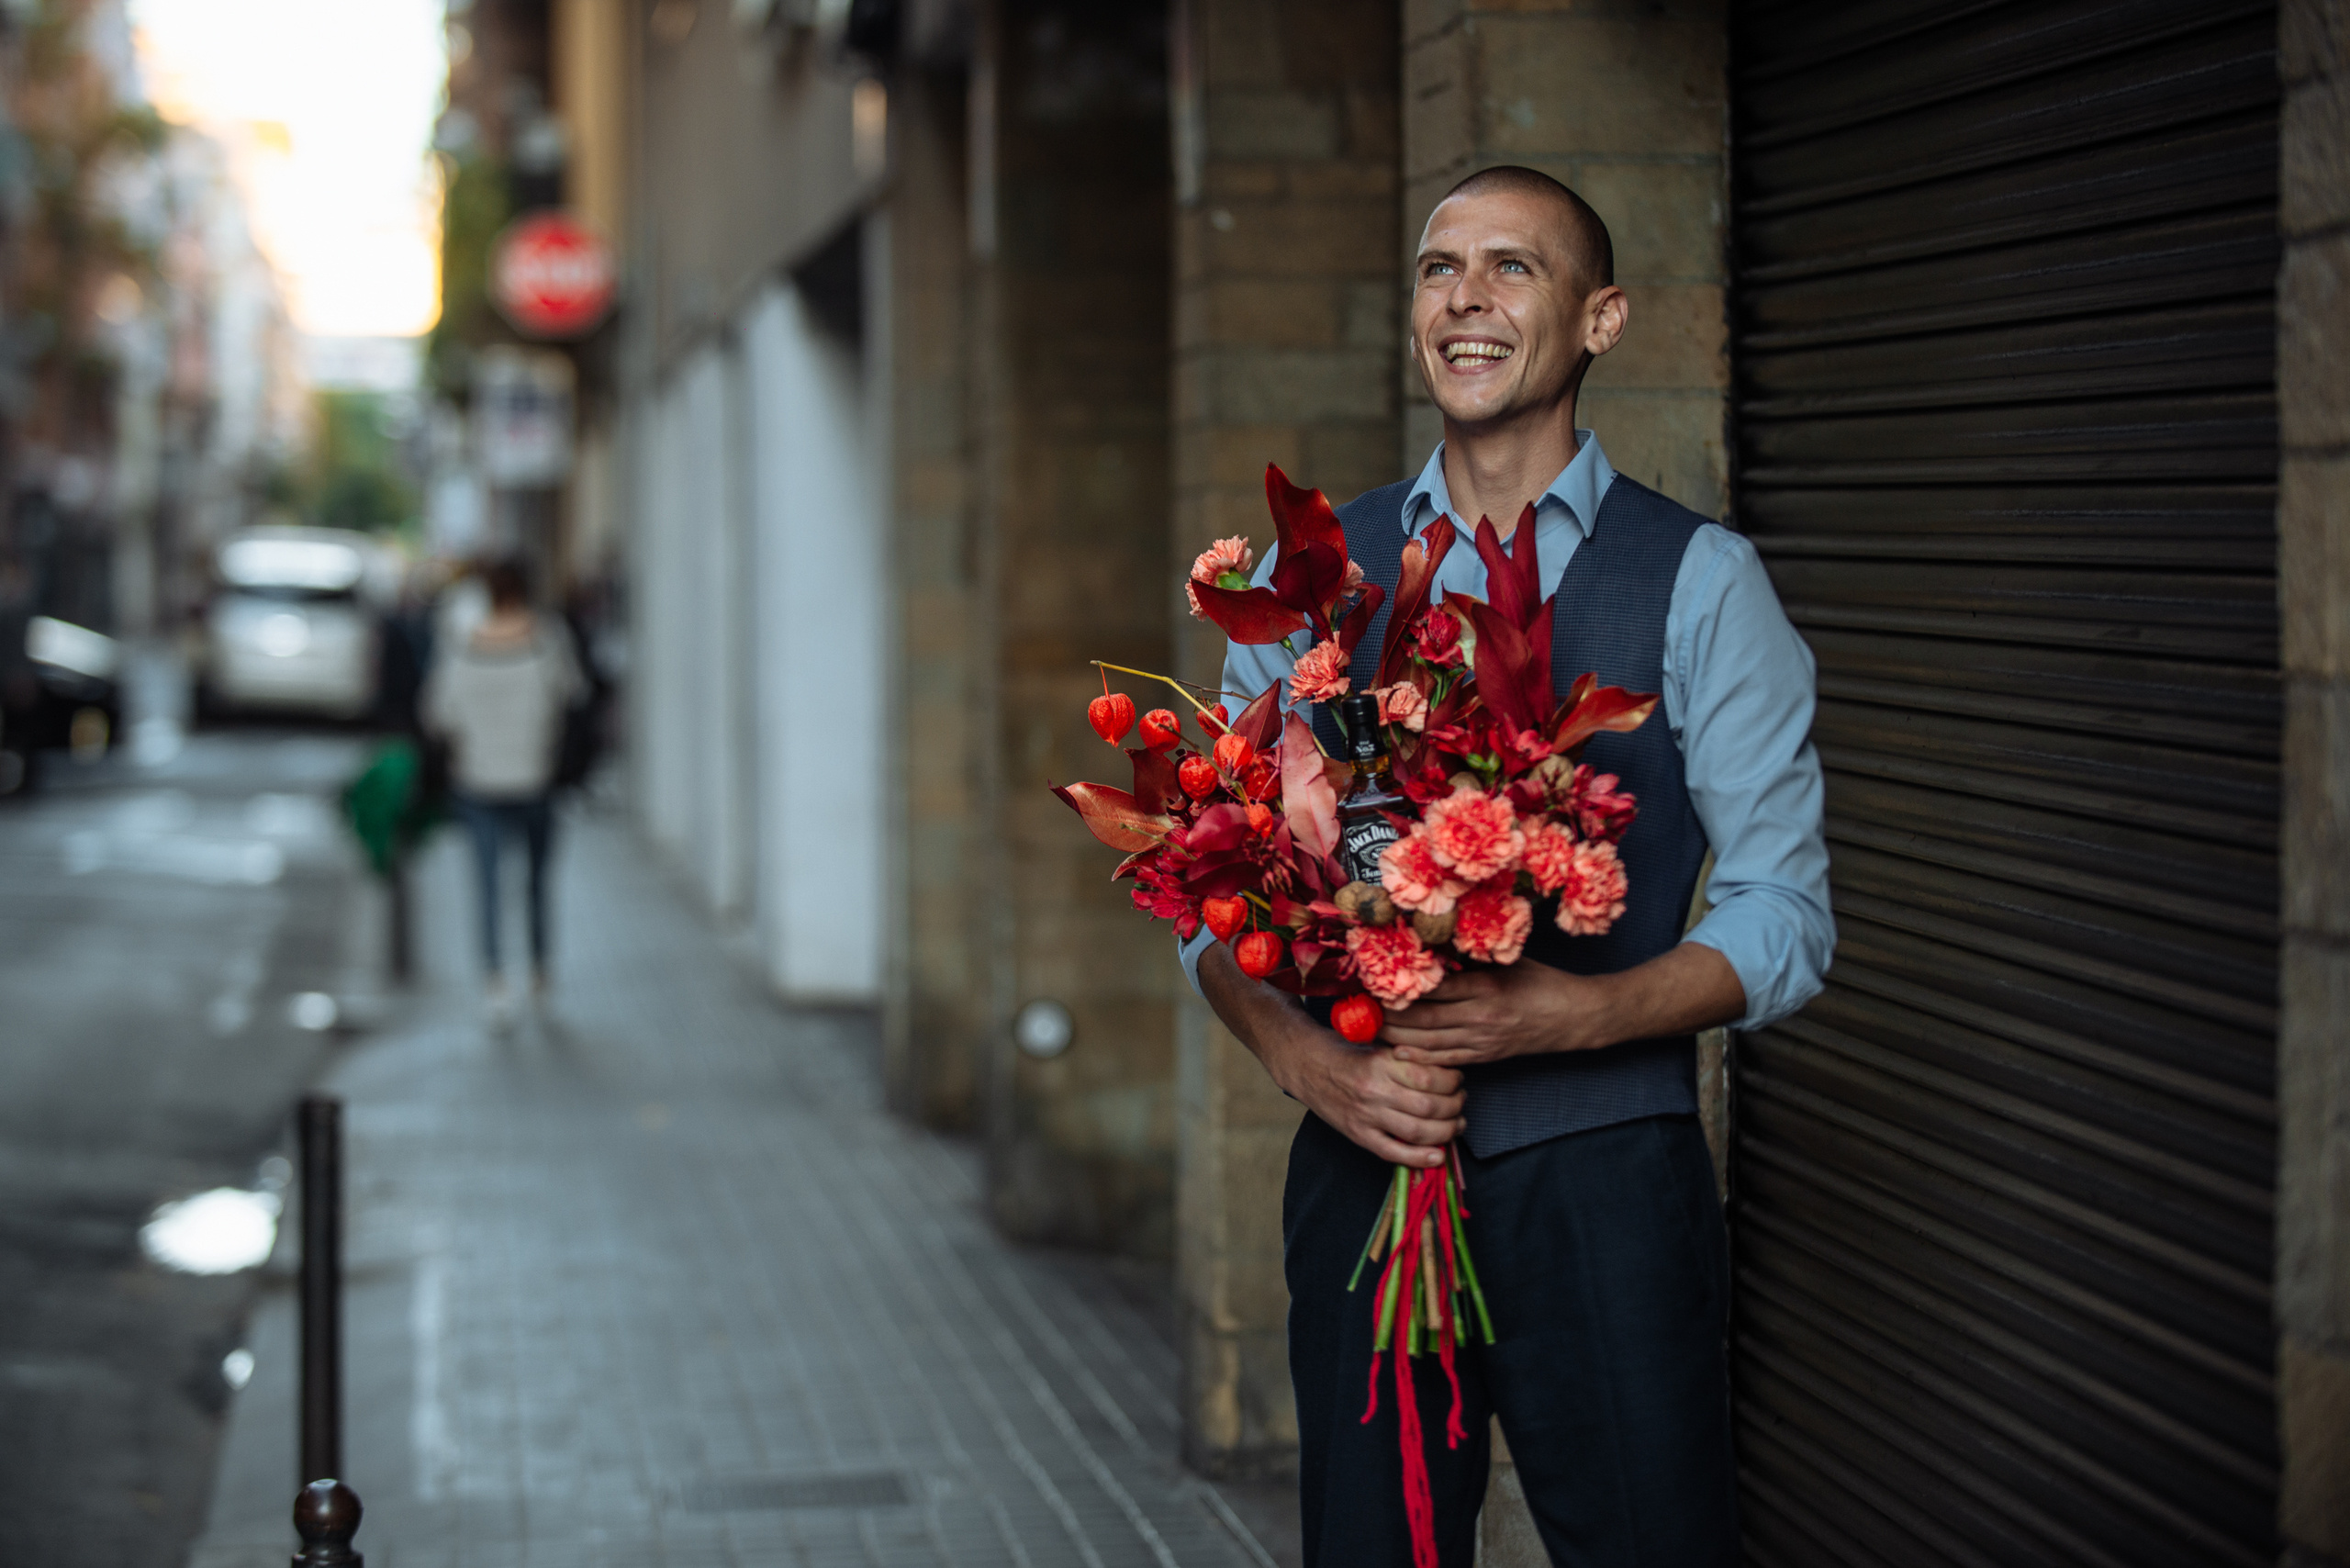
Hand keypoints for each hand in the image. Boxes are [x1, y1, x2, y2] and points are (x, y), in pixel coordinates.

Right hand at [1196, 941, 1462, 1165]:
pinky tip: (1437, 1155)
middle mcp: (1375, 1090)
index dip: (1453, 1079)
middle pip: (1431, 1106)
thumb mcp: (1375, 1039)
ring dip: (1446, 1131)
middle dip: (1455, 1106)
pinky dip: (1419, 1158)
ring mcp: (1365, 1116)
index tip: (1458, 1076)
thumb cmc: (1341, 1046)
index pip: (1432, 1076)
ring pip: (1419, 1131)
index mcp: (1381, 1062)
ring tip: (1455, 1124)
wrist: (1300, 1061)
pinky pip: (1393, 1152)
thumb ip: (1406, 1051)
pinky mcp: (1357, 1134)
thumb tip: (1444, 1057)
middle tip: (1461, 1100)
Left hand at [1382, 963, 1600, 1066]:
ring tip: (1371, 1029)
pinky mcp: (1486, 1056)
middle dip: (1390, 1015)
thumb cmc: (1542, 982)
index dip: (1400, 986)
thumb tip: (1432, 947)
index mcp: (1485, 986)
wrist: (1576, 1017)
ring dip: (1397, 1037)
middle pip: (1423, 1018)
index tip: (1373, 979)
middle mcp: (1480, 1016)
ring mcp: (1482, 1040)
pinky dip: (1419, 1057)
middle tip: (1361, 1008)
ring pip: (1429, 1042)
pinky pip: (1446, 1059)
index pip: (1432, 988)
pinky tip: (1397, 1052)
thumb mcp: (1507, 962)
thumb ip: (1471, 959)